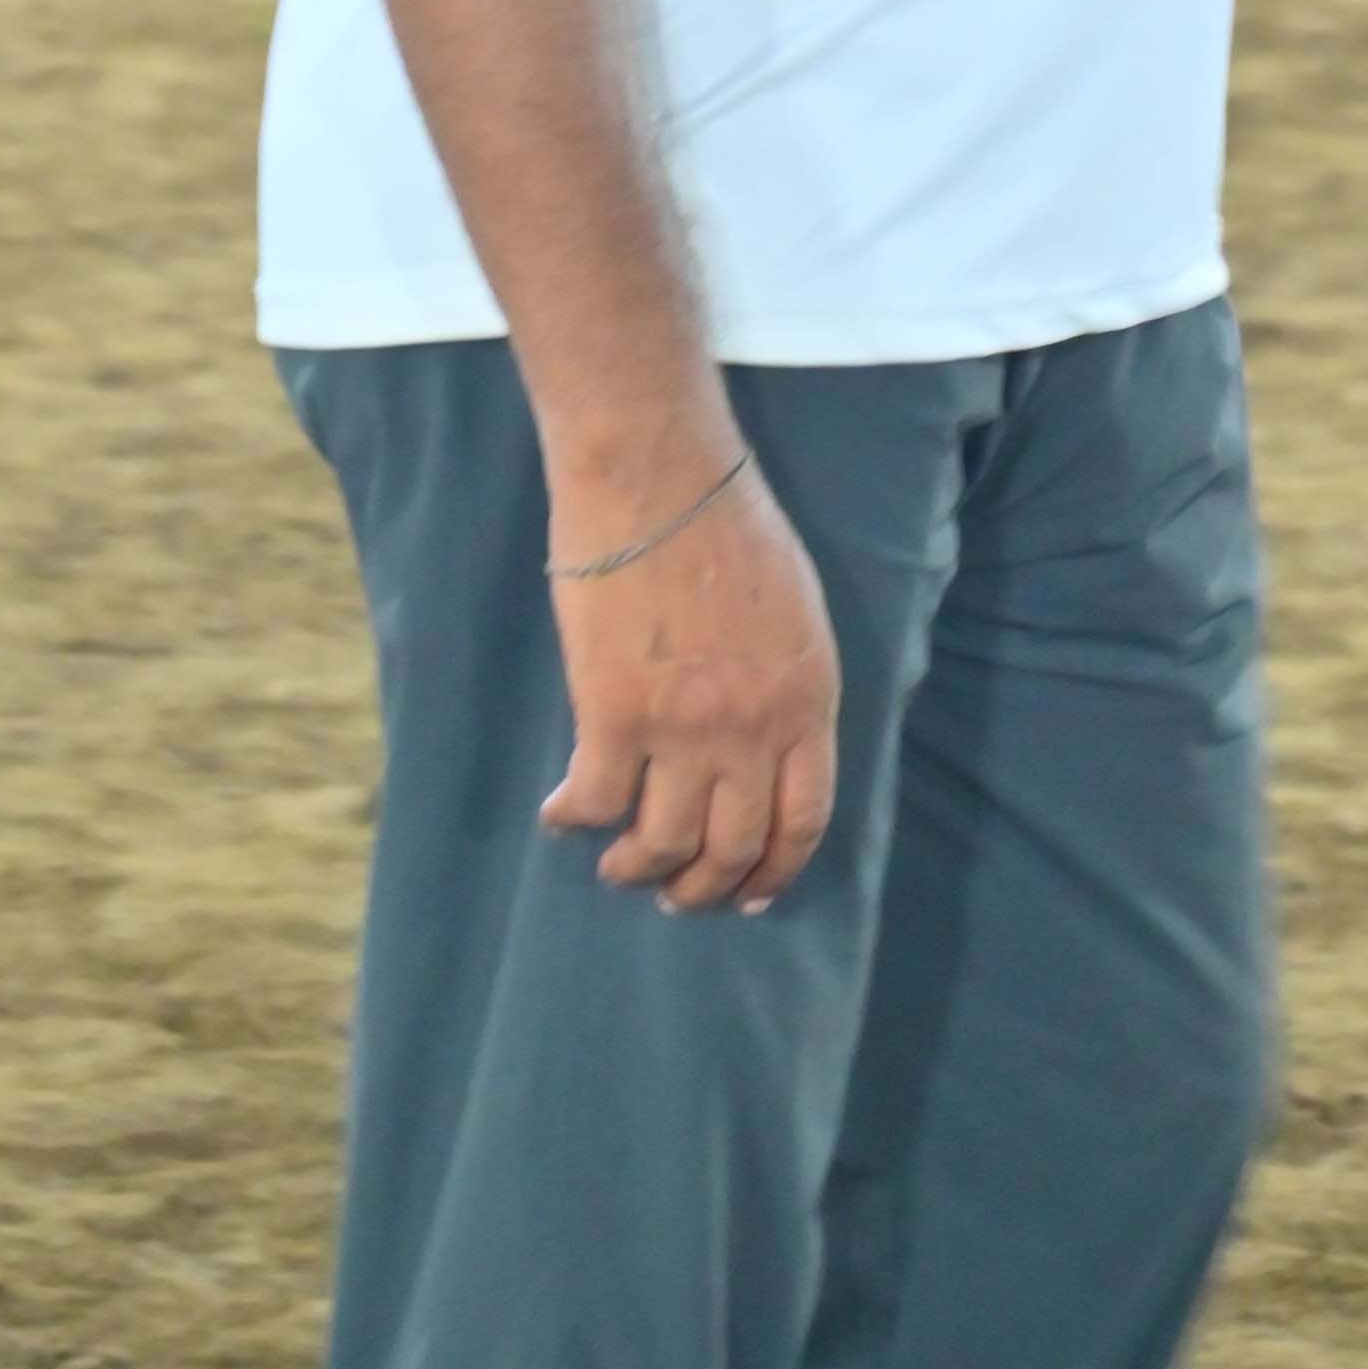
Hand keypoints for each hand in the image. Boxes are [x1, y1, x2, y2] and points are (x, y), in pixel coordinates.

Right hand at [538, 457, 839, 912]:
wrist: (657, 473)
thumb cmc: (729, 524)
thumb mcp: (795, 610)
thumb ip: (786, 686)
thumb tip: (764, 749)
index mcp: (806, 698)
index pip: (804, 820)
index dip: (776, 870)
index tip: (752, 894)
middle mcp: (752, 730)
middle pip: (732, 846)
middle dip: (702, 887)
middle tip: (677, 895)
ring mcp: (682, 729)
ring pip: (661, 844)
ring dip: (636, 869)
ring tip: (618, 866)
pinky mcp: (613, 716)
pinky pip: (594, 802)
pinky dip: (573, 819)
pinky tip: (561, 815)